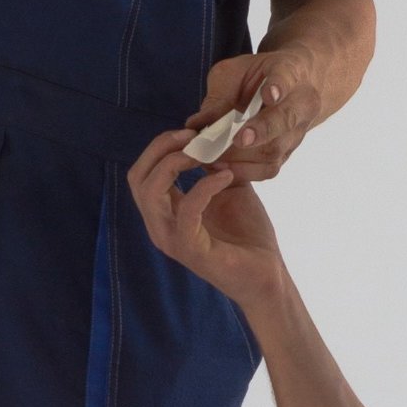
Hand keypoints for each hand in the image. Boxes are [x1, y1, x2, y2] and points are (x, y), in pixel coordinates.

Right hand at [127, 132, 285, 313]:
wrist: (268, 274)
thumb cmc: (246, 233)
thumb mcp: (227, 188)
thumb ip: (212, 165)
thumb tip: (206, 136)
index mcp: (163, 212)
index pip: (142, 172)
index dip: (160, 146)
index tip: (191, 132)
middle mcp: (159, 225)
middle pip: (138, 177)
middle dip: (162, 149)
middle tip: (193, 136)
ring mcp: (172, 239)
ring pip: (150, 193)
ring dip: (176, 163)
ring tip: (206, 153)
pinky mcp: (192, 250)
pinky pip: (186, 211)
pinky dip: (205, 186)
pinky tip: (226, 177)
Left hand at [190, 51, 324, 181]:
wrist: (285, 90)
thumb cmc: (255, 78)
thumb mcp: (232, 73)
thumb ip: (219, 95)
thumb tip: (196, 125)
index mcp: (289, 71)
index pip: (287, 76)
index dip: (278, 86)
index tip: (270, 94)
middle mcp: (301, 103)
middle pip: (287, 119)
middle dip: (263, 130)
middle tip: (239, 139)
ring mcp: (297, 131)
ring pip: (276, 149)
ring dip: (243, 157)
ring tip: (214, 157)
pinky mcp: (287, 154)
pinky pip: (268, 169)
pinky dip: (243, 172)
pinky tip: (220, 167)